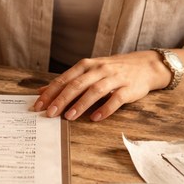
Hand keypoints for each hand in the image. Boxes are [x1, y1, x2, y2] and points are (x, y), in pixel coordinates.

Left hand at [32, 50, 169, 121]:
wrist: (144, 66)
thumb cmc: (112, 70)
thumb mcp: (89, 70)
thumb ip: (68, 81)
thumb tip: (43, 91)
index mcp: (86, 65)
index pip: (65, 79)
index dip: (51, 92)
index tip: (39, 105)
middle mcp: (99, 69)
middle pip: (77, 84)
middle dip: (62, 99)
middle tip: (50, 113)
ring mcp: (114, 78)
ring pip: (95, 91)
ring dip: (81, 104)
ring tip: (69, 117)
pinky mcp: (128, 88)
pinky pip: (116, 99)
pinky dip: (105, 109)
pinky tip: (95, 118)